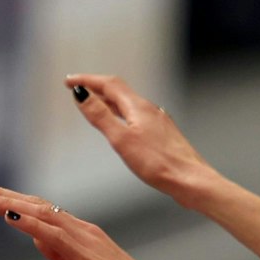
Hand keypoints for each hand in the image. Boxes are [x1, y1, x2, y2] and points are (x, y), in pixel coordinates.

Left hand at [0, 187, 179, 259]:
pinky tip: (8, 216)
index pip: (42, 210)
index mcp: (83, 233)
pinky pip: (53, 232)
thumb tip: (37, 239)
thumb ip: (62, 255)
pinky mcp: (86, 254)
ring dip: (9, 203)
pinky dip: (29, 221)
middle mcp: (83, 229)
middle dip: (2, 195)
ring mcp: (86, 239)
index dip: (13, 201)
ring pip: (41, 212)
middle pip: (36, 204)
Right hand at [65, 74, 215, 197]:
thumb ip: (100, 116)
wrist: (191, 180)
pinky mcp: (163, 135)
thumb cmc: (159, 164)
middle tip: (77, 88)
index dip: (87, 79)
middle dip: (96, 88)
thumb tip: (81, 93)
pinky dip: (122, 114)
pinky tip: (122, 126)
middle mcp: (150, 110)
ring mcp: (158, 122)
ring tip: (93, 103)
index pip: (109, 84)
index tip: (68, 81)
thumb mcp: (121, 140)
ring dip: (108, 101)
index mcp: (138, 107)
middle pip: (119, 91)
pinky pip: (137, 117)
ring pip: (128, 105)